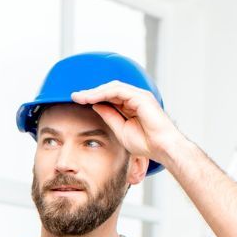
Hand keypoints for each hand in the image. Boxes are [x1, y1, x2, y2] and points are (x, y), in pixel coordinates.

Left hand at [69, 80, 184, 165]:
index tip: (78, 101)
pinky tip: (91, 98)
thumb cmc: (146, 143)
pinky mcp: (141, 97)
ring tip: (80, 97)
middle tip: (74, 96)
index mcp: (131, 105)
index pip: (109, 96)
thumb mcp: (120, 130)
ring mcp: (139, 96)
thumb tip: (96, 106)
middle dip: (91, 92)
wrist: (162, 148)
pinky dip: (103, 93)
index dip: (93, 97)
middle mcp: (135, 98)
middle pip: (109, 89)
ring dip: (95, 91)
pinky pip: (118, 91)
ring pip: (113, 87)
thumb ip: (109, 116)